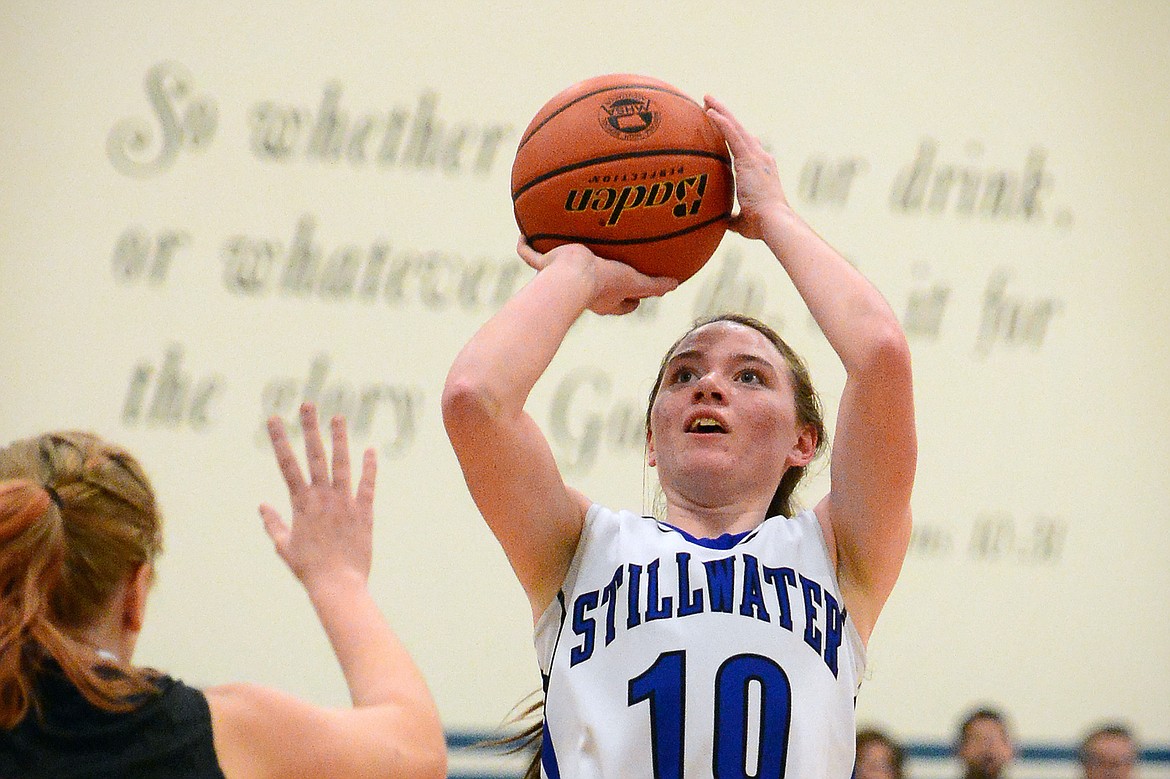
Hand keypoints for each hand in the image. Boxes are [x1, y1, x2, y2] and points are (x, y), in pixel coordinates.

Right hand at [260, 403, 375, 592]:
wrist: (337, 584)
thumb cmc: (308, 569)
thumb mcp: (284, 547)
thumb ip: (273, 524)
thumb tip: (262, 506)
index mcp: (301, 503)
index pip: (287, 465)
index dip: (279, 440)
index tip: (273, 419)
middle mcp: (322, 497)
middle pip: (315, 456)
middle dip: (309, 428)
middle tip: (308, 405)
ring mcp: (344, 502)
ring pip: (342, 464)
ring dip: (340, 439)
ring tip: (338, 417)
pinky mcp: (364, 512)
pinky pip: (367, 485)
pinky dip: (369, 467)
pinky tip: (370, 450)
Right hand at [517, 238, 677, 314]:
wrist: (571, 277)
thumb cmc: (602, 281)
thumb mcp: (634, 281)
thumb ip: (655, 286)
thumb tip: (676, 285)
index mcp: (606, 297)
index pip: (623, 304)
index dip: (631, 301)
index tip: (637, 296)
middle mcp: (585, 291)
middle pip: (595, 291)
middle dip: (598, 283)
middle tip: (604, 269)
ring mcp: (561, 278)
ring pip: (560, 273)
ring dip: (559, 264)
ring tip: (562, 249)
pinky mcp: (544, 265)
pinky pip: (530, 255)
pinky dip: (525, 247)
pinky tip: (522, 235)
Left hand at [703, 94, 791, 239]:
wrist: (773, 221)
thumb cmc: (761, 225)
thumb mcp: (744, 221)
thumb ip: (734, 218)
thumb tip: (725, 223)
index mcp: (760, 171)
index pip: (747, 148)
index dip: (737, 136)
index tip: (727, 127)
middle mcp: (761, 159)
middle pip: (740, 131)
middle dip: (726, 116)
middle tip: (711, 104)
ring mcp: (756, 156)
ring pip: (735, 127)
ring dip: (721, 111)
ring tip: (706, 98)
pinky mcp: (749, 158)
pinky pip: (732, 134)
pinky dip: (721, 121)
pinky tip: (709, 111)